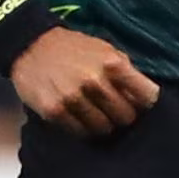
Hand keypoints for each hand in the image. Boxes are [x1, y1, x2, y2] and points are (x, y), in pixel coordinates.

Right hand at [11, 27, 160, 137]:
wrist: (32, 45)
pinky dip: (82, 128)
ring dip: (102, 123)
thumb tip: (143, 98)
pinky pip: (80, 133)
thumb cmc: (75, 48)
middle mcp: (95, 81)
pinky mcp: (55, 111)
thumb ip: (126, 72)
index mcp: (113, 64)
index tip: (139, 104)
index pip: (147, 97)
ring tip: (94, 112)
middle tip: (112, 109)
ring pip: (104, 129)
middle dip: (122, 115)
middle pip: (126, 117)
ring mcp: (74, 98)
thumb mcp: (106, 50)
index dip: (145, 103)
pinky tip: (77, 115)